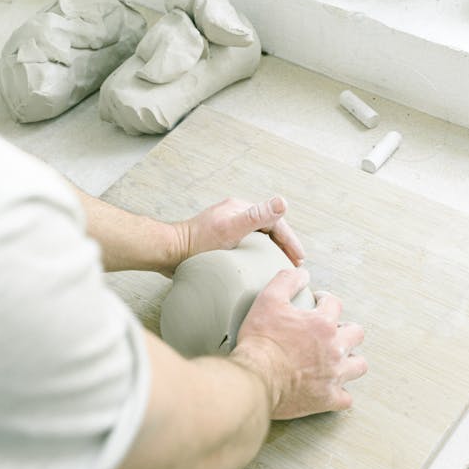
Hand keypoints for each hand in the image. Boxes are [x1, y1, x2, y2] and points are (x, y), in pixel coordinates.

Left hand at [171, 196, 304, 269]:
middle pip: (268, 229)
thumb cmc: (197, 244)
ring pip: (257, 237)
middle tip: (295, 264)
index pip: (275, 222)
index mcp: (240, 208)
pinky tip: (257, 267)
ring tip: (280, 266)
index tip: (299, 259)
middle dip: (284, 245)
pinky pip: (246, 244)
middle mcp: (235, 214)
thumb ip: (257, 217)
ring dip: (272, 250)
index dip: (290, 240)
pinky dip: (257, 254)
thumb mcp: (231, 230)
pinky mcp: (219, 239)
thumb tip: (282, 202)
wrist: (168, 252)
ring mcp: (226, 226)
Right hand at [231, 268, 366, 418]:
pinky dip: (340, 393)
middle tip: (332, 331)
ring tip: (339, 359)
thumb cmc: (260, 341)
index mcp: (322, 324)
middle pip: (356, 333)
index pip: (335, 304)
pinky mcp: (327, 398)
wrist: (256, 377)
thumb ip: (286, 281)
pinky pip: (345, 398)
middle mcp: (334, 348)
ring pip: (358, 365)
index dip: (325, 301)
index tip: (318, 303)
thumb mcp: (268, 300)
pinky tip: (331, 389)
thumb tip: (301, 273)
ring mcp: (333, 375)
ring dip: (351, 360)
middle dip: (346, 329)